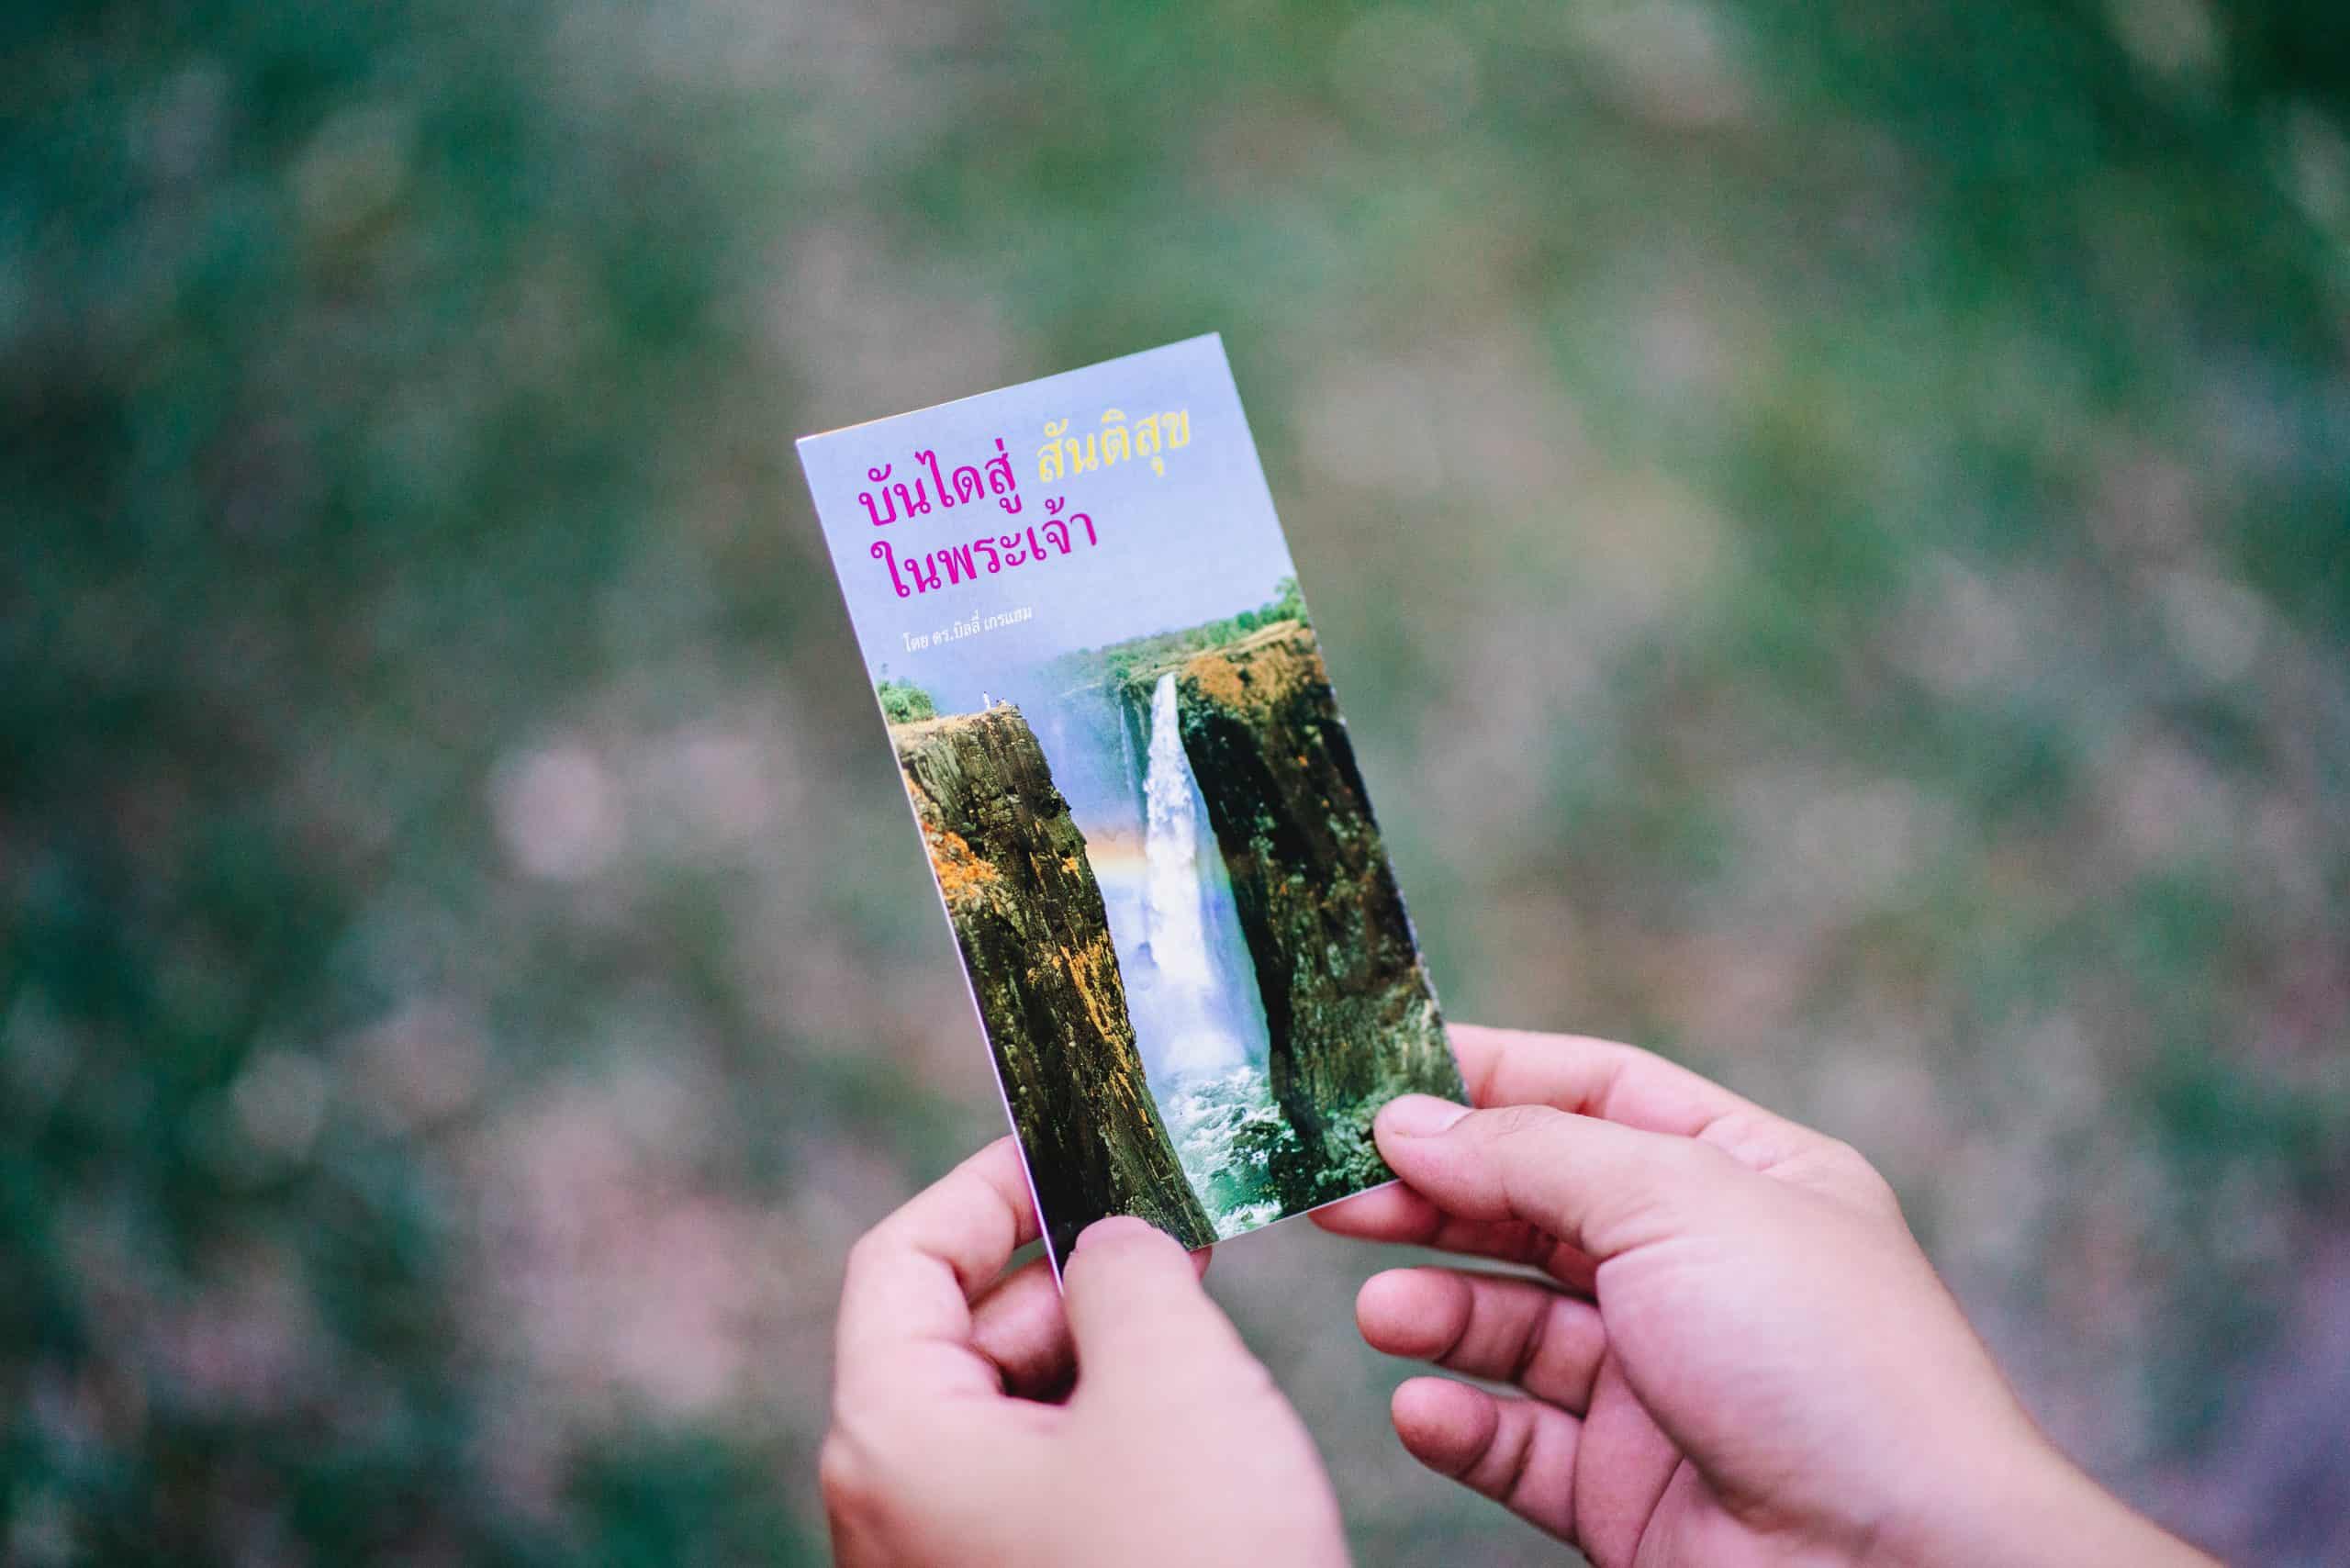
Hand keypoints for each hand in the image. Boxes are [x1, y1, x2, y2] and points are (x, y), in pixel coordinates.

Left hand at [822, 1138, 1348, 1567]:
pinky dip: (1106, 1428)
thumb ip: (1126, 1267)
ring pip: (1009, 1410)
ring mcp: (944, 1564)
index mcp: (890, 1437)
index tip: (1077, 1145)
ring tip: (1202, 1332)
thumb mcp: (1171, 1378)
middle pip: (958, 1332)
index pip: (901, 1259)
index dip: (989, 1187)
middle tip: (1179, 1233)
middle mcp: (891, 1505)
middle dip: (1069, 1273)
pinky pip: (1039, 1482)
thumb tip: (1110, 1238)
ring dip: (1100, 1352)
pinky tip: (1194, 1421)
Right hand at [1314, 1025, 2217, 1567]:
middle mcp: (1700, 1274)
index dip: (1488, 1080)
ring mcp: (1663, 1386)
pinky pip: (1518, 1442)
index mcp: (1744, 1178)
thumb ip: (1531, 1156)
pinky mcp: (1628, 1492)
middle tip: (1332, 1195)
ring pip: (1515, 1329)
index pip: (1596, 1095)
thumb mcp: (1678, 1204)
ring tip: (1387, 1315)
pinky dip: (1461, 1423)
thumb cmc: (1828, 1363)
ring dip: (1438, 1313)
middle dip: (1436, 1198)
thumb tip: (1409, 1120)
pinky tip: (1423, 1409)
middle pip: (1535, 1209)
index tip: (1373, 1079)